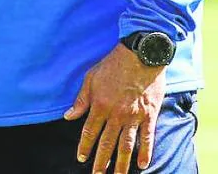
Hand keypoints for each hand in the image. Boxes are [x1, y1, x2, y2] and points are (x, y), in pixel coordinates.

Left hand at [64, 44, 166, 173]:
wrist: (140, 54)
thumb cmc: (113, 64)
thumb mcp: (91, 78)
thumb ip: (81, 100)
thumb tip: (68, 116)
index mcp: (100, 105)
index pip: (90, 132)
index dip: (85, 146)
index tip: (81, 158)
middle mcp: (116, 114)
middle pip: (107, 143)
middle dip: (101, 161)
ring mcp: (134, 116)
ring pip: (126, 145)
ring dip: (121, 163)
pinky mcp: (150, 114)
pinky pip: (148, 137)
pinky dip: (146, 152)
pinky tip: (142, 165)